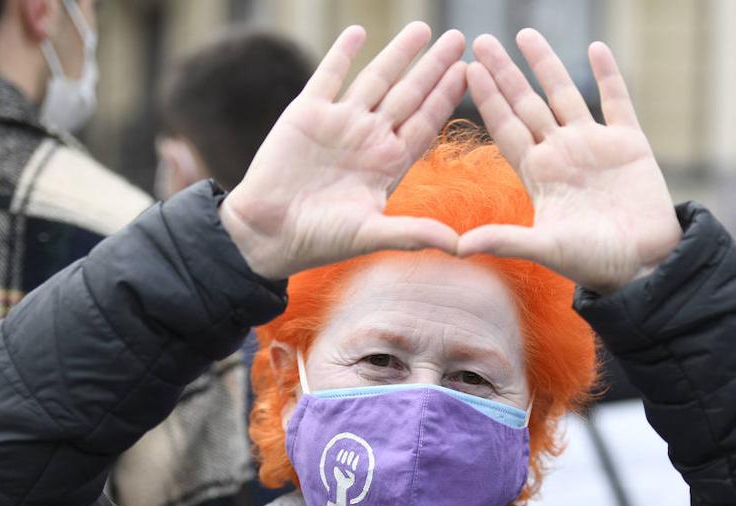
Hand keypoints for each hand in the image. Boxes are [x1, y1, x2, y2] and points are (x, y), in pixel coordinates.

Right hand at [220, 23, 467, 279]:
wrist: (267, 233)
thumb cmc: (319, 240)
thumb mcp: (370, 236)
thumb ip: (414, 234)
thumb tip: (460, 247)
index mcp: (388, 164)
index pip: (425, 123)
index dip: (446, 98)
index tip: (469, 74)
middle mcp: (368, 138)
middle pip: (409, 94)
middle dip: (433, 67)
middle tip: (458, 39)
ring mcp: (339, 123)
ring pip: (376, 79)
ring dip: (398, 53)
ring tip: (422, 28)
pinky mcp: (307, 114)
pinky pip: (329, 76)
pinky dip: (343, 54)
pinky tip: (358, 33)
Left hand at [459, 31, 681, 293]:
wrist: (646, 266)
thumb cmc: (595, 262)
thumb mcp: (546, 249)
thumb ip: (505, 241)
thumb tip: (457, 248)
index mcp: (539, 174)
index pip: (506, 128)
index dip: (488, 100)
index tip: (467, 71)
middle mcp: (561, 154)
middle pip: (527, 104)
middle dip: (505, 73)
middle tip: (481, 41)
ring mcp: (594, 145)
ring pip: (565, 94)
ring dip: (546, 64)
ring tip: (525, 34)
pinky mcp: (629, 144)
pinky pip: (617, 102)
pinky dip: (609, 75)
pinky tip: (598, 48)